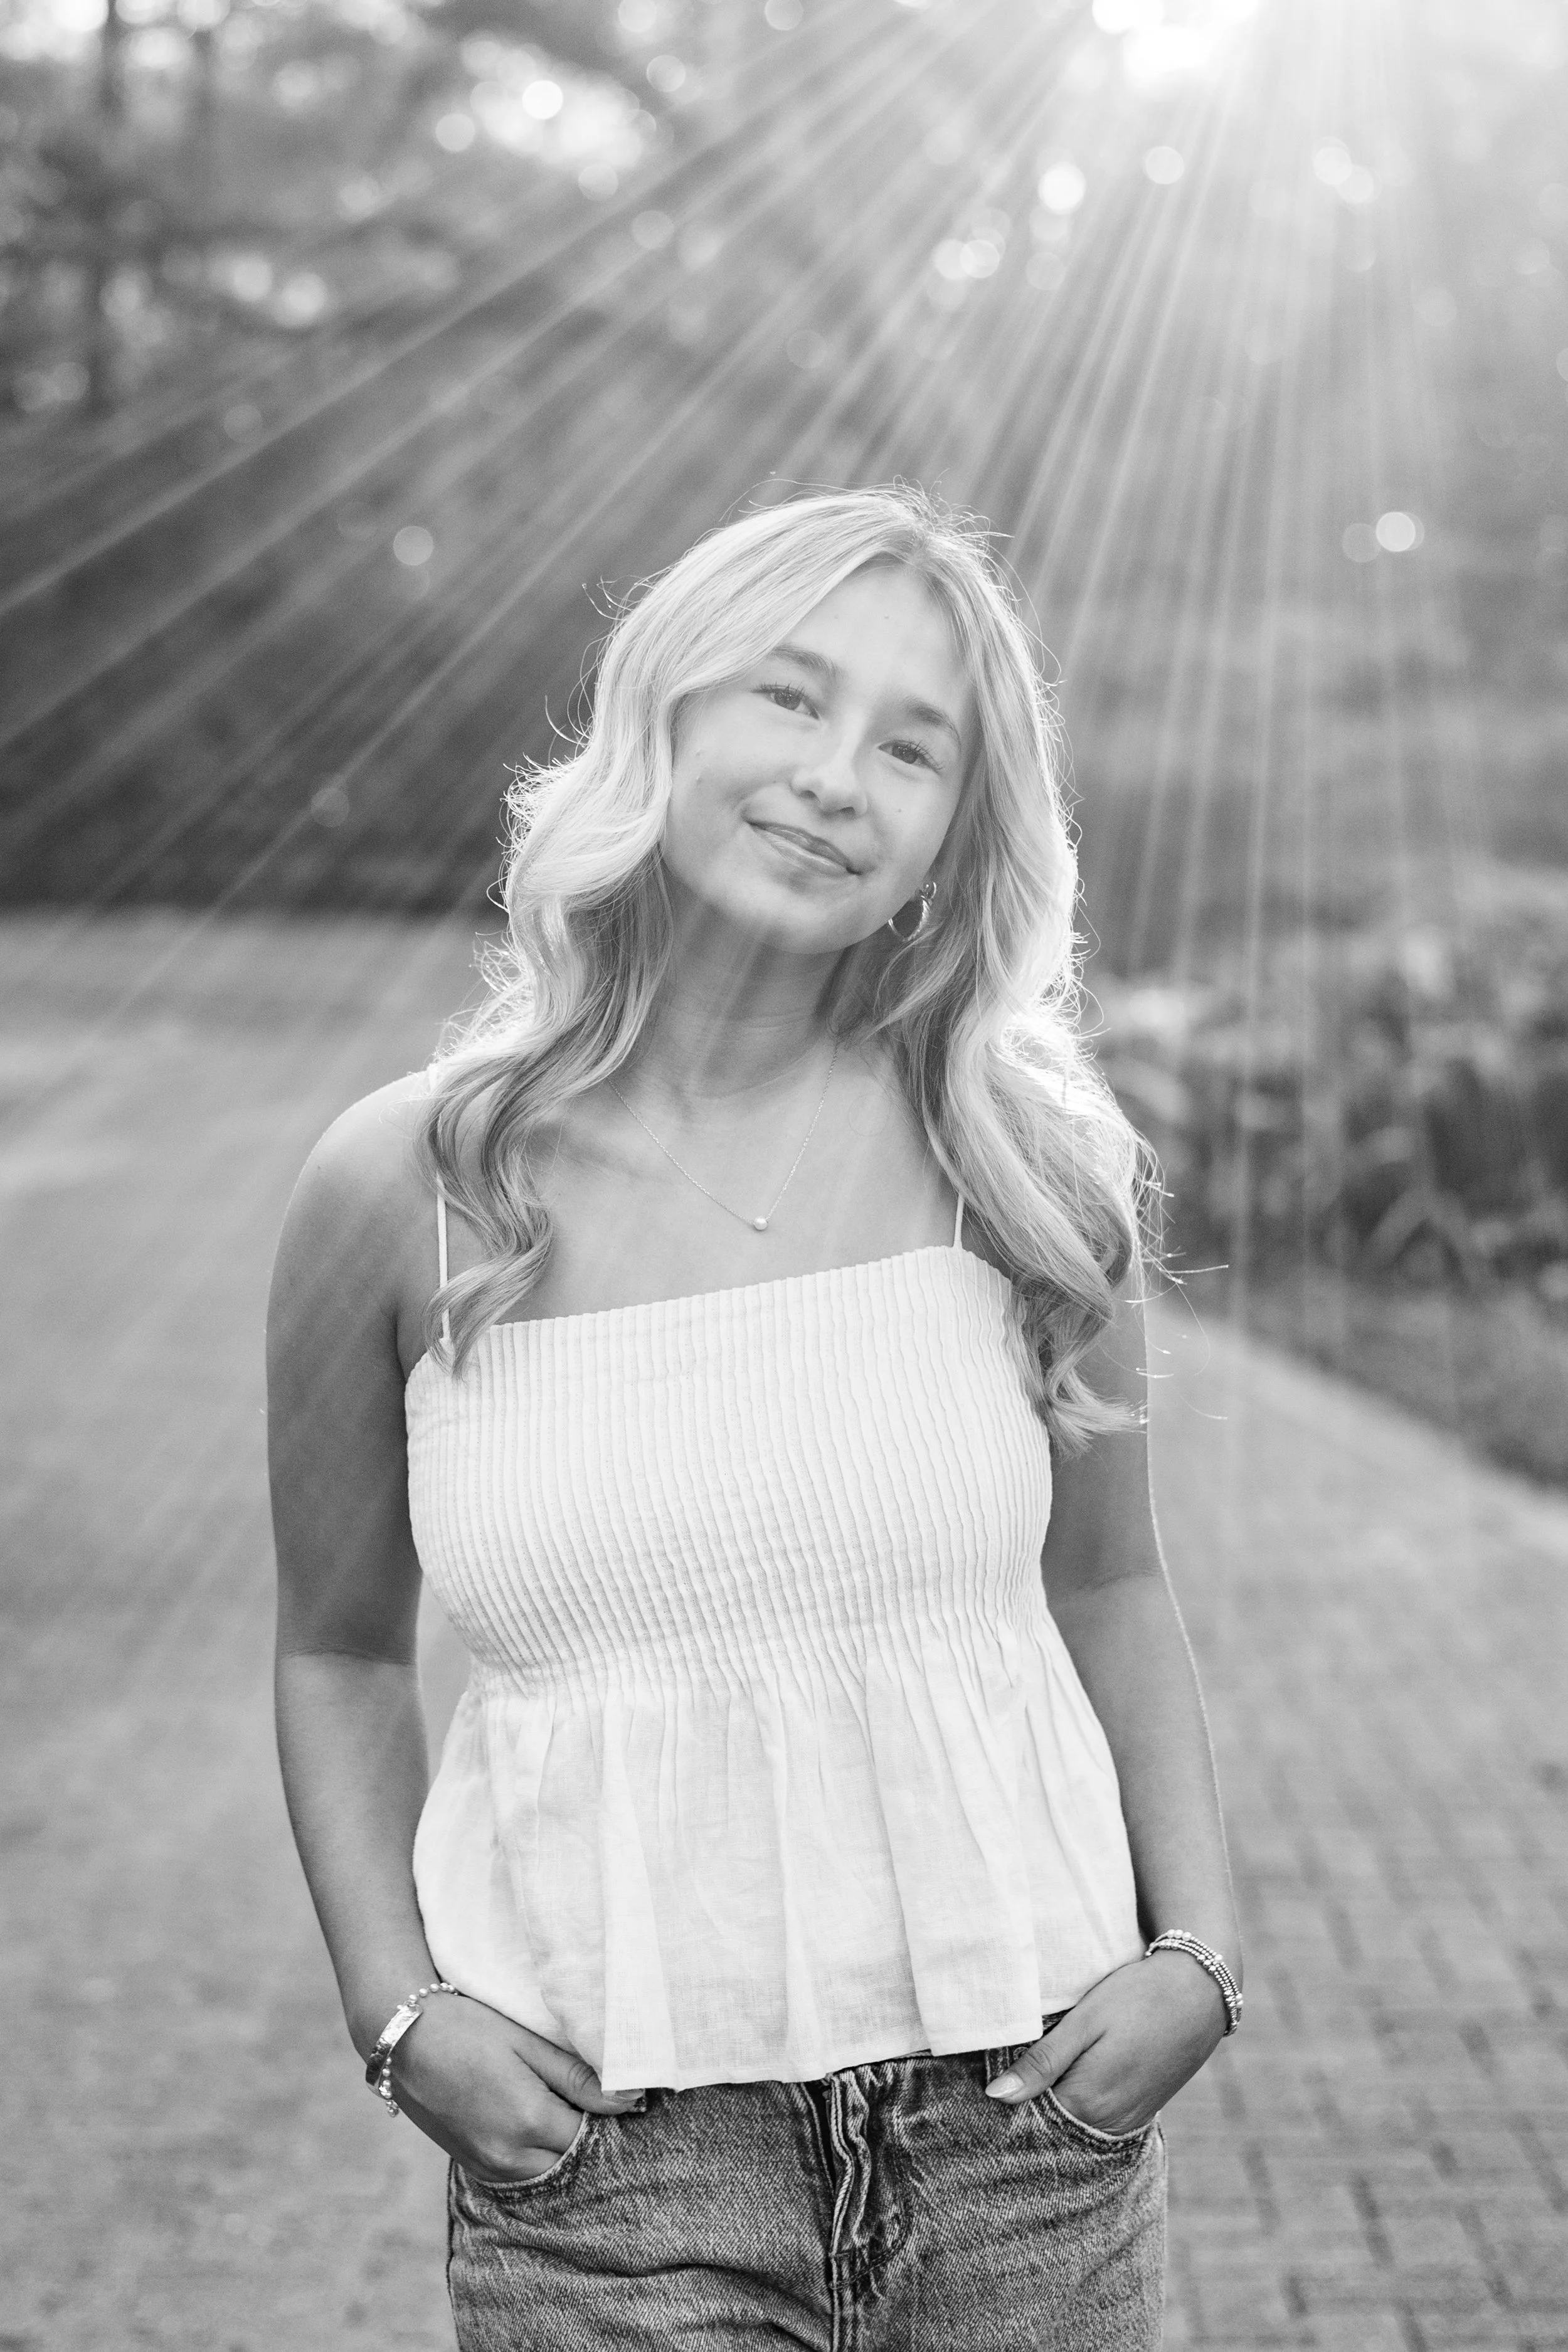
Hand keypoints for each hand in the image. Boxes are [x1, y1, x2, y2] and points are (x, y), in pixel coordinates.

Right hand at [381, 1993, 640, 2181]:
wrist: (404, 2037)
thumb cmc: (469, 2028)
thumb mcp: (528, 2043)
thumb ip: (579, 2077)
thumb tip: (631, 2098)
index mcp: (527, 2121)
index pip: (591, 2136)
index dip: (607, 2114)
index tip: (613, 2088)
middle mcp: (507, 2156)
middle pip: (569, 2159)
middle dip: (585, 2133)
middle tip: (587, 2094)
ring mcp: (486, 2165)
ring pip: (545, 2170)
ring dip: (558, 2145)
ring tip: (556, 2102)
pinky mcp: (472, 2165)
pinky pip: (519, 2172)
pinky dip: (534, 2152)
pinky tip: (531, 2117)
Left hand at [987, 1951, 1228, 2134]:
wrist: (1200, 1991)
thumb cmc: (1137, 1998)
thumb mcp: (1084, 2022)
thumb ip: (1041, 2062)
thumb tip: (995, 2097)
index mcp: (1087, 2103)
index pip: (1028, 2118)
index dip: (1007, 2098)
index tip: (989, 2076)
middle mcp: (1107, 2123)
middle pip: (1052, 2124)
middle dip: (1029, 2104)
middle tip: (1007, 2069)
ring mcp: (1128, 2120)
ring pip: (1074, 2121)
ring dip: (1055, 2102)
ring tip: (1039, 2068)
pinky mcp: (1141, 2111)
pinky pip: (1098, 2118)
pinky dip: (1080, 2102)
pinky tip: (1072, 2075)